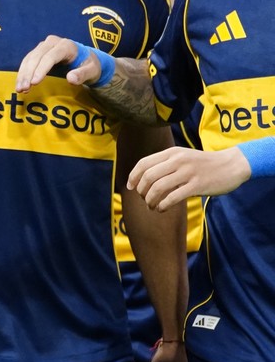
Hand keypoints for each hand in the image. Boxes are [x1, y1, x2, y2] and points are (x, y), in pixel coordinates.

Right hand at [16, 35, 97, 93]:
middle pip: (37, 57)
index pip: (50, 57)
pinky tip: (20, 83)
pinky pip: (27, 61)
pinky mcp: (38, 52)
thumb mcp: (92, 71)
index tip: (34, 83)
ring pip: (29, 58)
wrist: (86, 59)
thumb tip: (71, 78)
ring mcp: (44, 46)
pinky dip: (23, 72)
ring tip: (20, 89)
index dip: (41, 70)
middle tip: (23, 89)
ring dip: (23, 74)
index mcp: (66, 45)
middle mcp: (53, 42)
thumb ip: (83, 75)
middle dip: (28, 73)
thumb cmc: (89, 65)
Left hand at [128, 147, 251, 211]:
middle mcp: (178, 160)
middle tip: (144, 199)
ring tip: (152, 206)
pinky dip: (163, 205)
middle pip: (148, 177)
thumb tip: (142, 179)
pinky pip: (173, 197)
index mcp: (172, 153)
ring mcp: (188, 172)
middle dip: (141, 191)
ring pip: (158, 188)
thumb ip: (165, 164)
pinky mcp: (197, 185)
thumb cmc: (203, 164)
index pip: (143, 163)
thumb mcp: (183, 157)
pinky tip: (162, 208)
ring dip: (150, 200)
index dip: (133, 177)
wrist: (231, 165)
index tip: (130, 188)